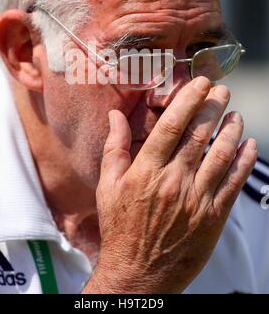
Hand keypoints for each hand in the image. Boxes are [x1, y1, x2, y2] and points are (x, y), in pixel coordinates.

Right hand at [83, 77, 257, 293]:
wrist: (138, 274)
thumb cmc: (120, 227)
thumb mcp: (107, 186)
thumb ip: (114, 148)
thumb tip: (114, 115)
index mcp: (146, 171)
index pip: (171, 126)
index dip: (188, 100)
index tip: (200, 83)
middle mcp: (173, 181)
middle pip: (199, 134)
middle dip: (214, 107)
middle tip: (222, 89)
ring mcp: (196, 200)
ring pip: (221, 155)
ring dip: (232, 130)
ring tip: (235, 114)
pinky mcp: (213, 217)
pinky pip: (234, 183)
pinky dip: (245, 161)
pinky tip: (249, 145)